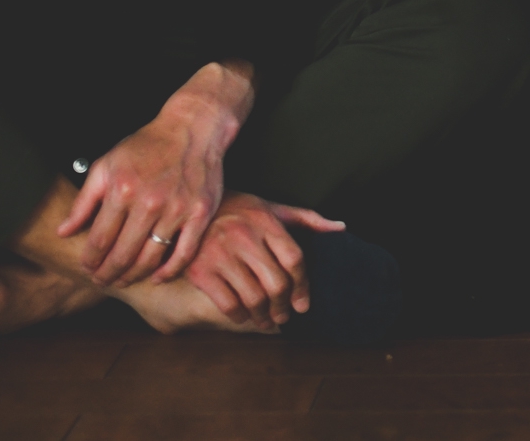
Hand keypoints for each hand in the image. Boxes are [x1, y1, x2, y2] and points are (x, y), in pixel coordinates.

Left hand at [56, 63, 248, 285]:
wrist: (192, 128)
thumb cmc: (147, 146)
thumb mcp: (107, 165)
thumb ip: (84, 202)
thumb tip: (63, 232)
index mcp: (123, 189)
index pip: (99, 240)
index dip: (89, 261)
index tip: (86, 269)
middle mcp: (149, 202)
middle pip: (122, 255)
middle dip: (107, 275)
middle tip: (101, 281)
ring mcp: (177, 209)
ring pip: (150, 259)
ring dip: (132, 276)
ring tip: (123, 280)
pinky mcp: (200, 214)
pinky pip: (183, 254)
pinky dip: (168, 272)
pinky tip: (156, 276)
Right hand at [183, 192, 344, 329]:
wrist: (189, 213)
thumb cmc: (238, 212)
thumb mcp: (272, 208)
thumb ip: (307, 219)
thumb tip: (340, 228)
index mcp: (265, 221)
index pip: (294, 259)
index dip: (303, 286)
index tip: (304, 304)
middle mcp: (244, 236)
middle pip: (276, 283)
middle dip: (283, 306)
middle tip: (285, 316)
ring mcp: (221, 254)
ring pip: (253, 297)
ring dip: (263, 316)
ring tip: (266, 320)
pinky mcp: (201, 270)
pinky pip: (227, 303)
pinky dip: (240, 316)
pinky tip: (244, 316)